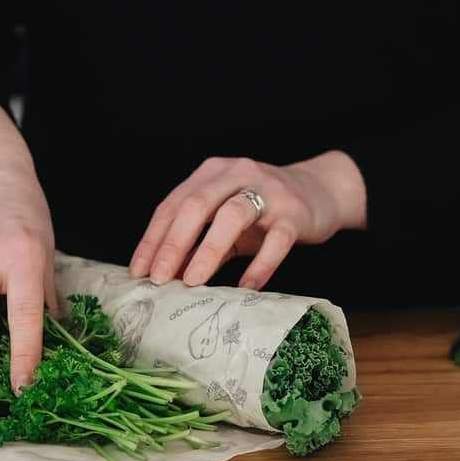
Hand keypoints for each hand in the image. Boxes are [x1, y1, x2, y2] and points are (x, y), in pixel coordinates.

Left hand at [129, 150, 366, 288]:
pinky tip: (245, 287)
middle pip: (197, 204)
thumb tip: (165, 275)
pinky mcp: (295, 213)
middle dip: (173, 243)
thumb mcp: (225, 221)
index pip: (174, 204)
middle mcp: (237, 174)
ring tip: (193, 281)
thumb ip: (197, 242)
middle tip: (159, 278)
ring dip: (208, 250)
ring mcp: (268, 192)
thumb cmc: (263, 210)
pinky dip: (259, 266)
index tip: (139, 270)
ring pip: (233, 216)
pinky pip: (276, 241)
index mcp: (212, 173)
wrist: (320, 192)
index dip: (153, 238)